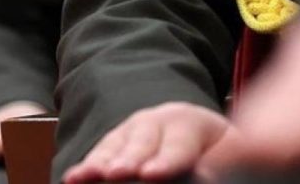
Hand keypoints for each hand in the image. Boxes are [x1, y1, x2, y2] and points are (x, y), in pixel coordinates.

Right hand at [63, 102, 232, 183]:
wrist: (193, 134)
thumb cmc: (214, 151)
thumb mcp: (226, 150)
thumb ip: (219, 161)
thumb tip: (207, 174)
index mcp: (190, 122)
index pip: (178, 143)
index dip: (166, 159)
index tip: (152, 174)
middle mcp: (156, 121)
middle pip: (141, 141)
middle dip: (128, 158)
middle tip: (118, 174)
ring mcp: (130, 131)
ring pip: (114, 146)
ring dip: (99, 162)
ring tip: (87, 177)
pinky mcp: (113, 145)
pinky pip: (98, 155)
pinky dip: (86, 167)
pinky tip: (73, 179)